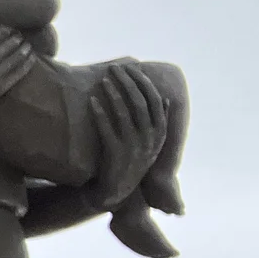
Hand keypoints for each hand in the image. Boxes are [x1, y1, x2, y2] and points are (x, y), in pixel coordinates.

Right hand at [0, 19, 37, 140]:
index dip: (7, 29)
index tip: (9, 28)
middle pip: (10, 44)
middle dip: (17, 37)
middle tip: (20, 36)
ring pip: (17, 57)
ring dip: (25, 48)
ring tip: (27, 45)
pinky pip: (18, 74)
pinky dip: (27, 64)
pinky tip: (31, 58)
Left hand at [87, 64, 167, 211]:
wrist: (118, 190)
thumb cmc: (133, 160)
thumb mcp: (152, 143)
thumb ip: (160, 121)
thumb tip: (166, 97)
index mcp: (159, 133)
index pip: (154, 99)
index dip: (142, 81)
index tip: (131, 67)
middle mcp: (149, 138)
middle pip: (139, 102)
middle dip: (127, 81)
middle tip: (114, 68)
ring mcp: (133, 146)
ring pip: (124, 113)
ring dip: (114, 93)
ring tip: (104, 79)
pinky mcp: (115, 153)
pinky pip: (107, 128)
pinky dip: (100, 113)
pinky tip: (93, 101)